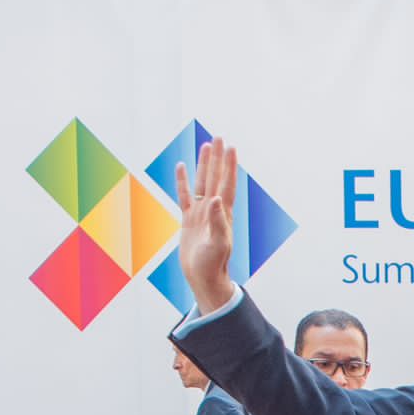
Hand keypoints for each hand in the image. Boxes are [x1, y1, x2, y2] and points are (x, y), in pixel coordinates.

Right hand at [175, 136, 238, 312]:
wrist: (203, 277)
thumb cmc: (213, 264)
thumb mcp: (217, 244)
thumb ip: (218, 222)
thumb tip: (215, 200)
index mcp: (223, 213)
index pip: (226, 183)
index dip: (229, 165)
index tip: (231, 147)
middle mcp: (214, 209)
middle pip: (215, 177)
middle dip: (218, 158)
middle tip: (219, 137)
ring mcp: (201, 213)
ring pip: (202, 182)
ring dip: (204, 165)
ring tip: (206, 146)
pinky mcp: (189, 219)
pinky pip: (185, 195)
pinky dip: (183, 181)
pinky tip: (183, 167)